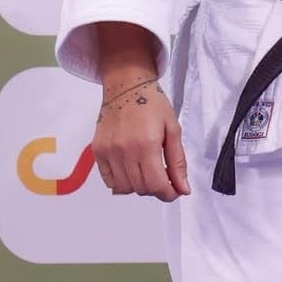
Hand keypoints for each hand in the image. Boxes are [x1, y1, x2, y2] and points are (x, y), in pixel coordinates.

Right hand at [92, 74, 192, 201]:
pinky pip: (108, 180)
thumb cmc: (154, 105)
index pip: (156, 184)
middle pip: (140, 188)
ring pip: (124, 188)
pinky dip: (121, 182)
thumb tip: (184, 189)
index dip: (168, 194)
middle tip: (164, 179)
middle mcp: (124, 151)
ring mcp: (108, 152)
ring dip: (139, 187)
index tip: (175, 191)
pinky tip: (132, 171)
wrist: (126, 87)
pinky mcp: (97, 151)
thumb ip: (178, 162)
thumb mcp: (173, 130)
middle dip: (156, 190)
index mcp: (146, 145)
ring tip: (148, 172)